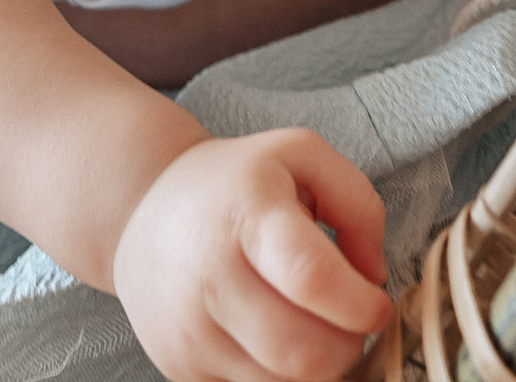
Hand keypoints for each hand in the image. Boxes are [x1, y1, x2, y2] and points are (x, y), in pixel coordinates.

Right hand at [112, 130, 389, 381]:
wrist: (141, 211)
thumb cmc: (232, 185)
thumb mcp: (300, 156)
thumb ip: (358, 203)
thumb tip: (372, 276)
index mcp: (245, 215)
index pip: (312, 277)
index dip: (361, 303)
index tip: (374, 302)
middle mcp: (209, 277)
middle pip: (305, 352)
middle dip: (348, 346)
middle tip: (346, 321)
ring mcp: (190, 331)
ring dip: (317, 369)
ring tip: (311, 329)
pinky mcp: (180, 368)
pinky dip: (280, 379)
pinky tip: (276, 342)